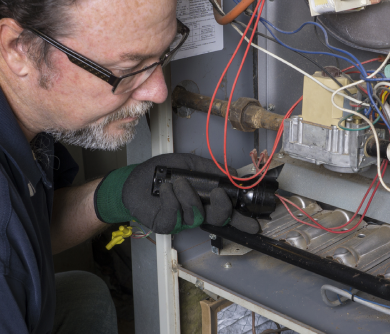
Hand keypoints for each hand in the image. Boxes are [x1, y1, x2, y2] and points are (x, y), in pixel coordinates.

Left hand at [93, 153, 259, 233]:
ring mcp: (182, 221)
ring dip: (188, 196)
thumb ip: (212, 169)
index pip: (228, 213)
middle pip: (218, 218)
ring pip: (196, 215)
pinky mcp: (165, 224)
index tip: (255, 223)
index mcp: (206, 200)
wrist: (135, 179)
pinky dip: (171, 199)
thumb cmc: (162, 172)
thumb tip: (234, 173)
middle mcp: (197, 212)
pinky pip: (174, 215)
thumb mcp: (190, 164)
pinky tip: (166, 188)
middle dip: (222, 208)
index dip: (242, 220)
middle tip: (219, 194)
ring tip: (178, 181)